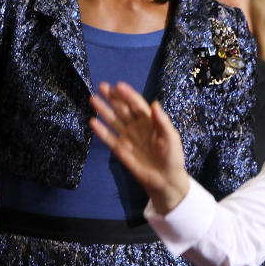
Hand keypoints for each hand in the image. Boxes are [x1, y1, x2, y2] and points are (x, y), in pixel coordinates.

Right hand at [90, 81, 188, 213]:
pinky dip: (101, 131)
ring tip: (93, 99)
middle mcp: (136, 126)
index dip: (128, 95)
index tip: (119, 86)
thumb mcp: (171, 137)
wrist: (165, 179)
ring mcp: (127, 137)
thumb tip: (154, 103)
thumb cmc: (172, 157)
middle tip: (102, 86)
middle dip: (112, 98)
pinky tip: (93, 122)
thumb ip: (162, 121)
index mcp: (150, 121)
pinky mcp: (120, 150)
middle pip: (122, 109)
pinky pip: (109, 138)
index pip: (136, 104)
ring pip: (113, 120)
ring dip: (104, 110)